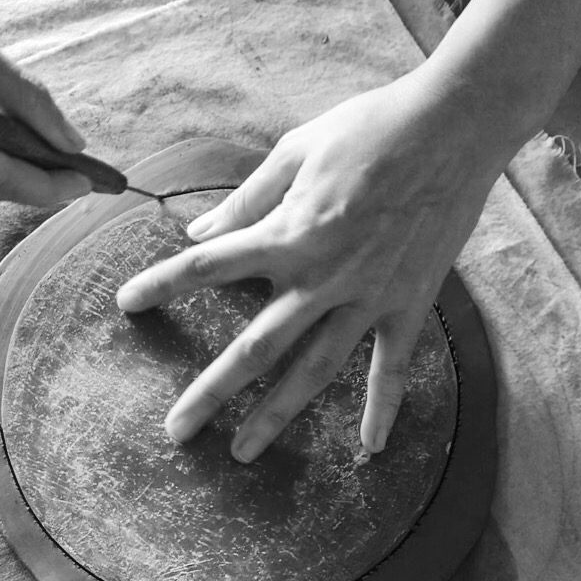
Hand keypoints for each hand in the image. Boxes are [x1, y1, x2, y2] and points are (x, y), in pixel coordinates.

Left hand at [117, 67, 519, 462]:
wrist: (454, 126)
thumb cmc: (368, 129)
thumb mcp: (296, 149)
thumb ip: (246, 199)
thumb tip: (198, 232)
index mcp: (287, 233)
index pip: (208, 267)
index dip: (161, 284)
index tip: (126, 304)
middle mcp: (320, 277)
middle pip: (254, 347)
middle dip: (211, 393)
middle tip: (176, 431)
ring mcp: (367, 297)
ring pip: (314, 371)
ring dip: (276, 416)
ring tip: (243, 454)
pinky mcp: (409, 304)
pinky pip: (392, 367)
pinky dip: (382, 410)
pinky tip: (369, 449)